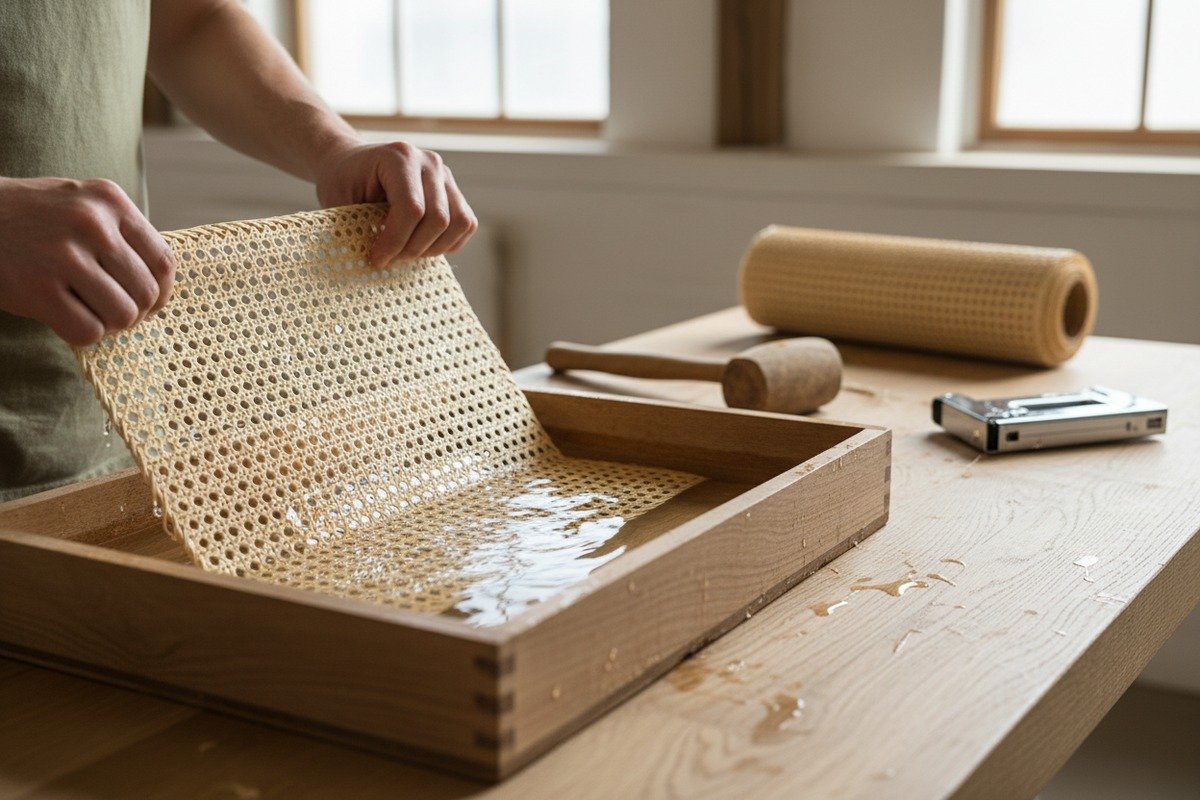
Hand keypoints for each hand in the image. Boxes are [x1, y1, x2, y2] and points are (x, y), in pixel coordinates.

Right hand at [0, 177, 175, 346]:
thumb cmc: (32, 219)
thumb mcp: (81, 204)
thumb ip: (122, 233)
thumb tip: (163, 284)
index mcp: (109, 200)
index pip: (164, 261)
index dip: (162, 292)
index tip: (148, 303)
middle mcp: (91, 223)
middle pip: (147, 293)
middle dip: (135, 312)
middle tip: (111, 310)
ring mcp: (63, 255)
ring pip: (123, 315)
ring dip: (109, 324)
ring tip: (87, 311)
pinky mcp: (37, 287)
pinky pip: (88, 331)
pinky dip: (82, 334)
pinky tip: (64, 317)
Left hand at [314, 140, 478, 267]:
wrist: (350, 161)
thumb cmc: (342, 181)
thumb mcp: (339, 199)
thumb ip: (357, 225)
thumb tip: (376, 261)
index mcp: (399, 156)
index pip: (411, 208)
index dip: (396, 241)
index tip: (377, 258)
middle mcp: (429, 162)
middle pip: (438, 218)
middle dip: (413, 249)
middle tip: (389, 260)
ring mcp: (445, 175)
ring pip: (459, 223)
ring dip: (433, 248)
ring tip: (406, 254)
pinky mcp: (453, 190)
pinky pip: (466, 224)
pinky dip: (448, 243)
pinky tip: (422, 247)